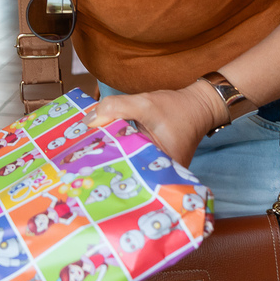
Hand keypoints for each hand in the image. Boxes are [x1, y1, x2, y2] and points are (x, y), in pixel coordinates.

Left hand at [87, 85, 225, 166]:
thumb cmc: (177, 108)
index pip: (128, 176)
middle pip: (126, 174)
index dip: (106, 171)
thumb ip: (116, 108)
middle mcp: (161, 176)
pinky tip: (104, 147)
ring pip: (128, 167)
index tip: (84, 166)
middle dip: (105, 167)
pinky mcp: (153, 162)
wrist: (198, 106)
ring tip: (87, 156)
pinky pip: (133, 159)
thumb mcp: (145, 104)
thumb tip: (88, 121)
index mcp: (162, 171)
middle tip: (80, 162)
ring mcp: (158, 170)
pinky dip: (121, 152)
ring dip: (112, 158)